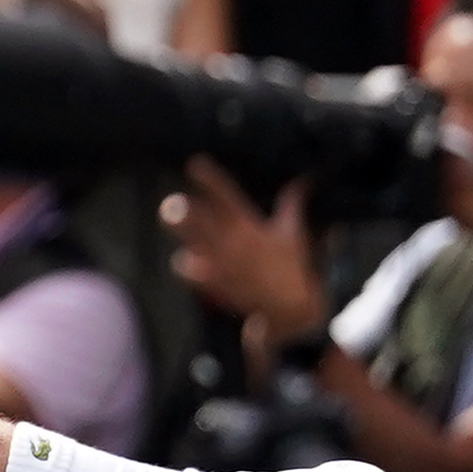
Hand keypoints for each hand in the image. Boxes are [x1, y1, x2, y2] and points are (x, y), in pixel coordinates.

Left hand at [163, 160, 327, 340]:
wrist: (291, 308)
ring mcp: (221, 264)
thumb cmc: (293, 267)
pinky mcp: (214, 283)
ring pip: (190, 245)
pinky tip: (183, 259)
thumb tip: (305, 180)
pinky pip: (189, 271)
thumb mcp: (293, 233)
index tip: (194, 163)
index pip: (227, 197)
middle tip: (170, 202)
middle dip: (183, 212)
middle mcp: (232, 243)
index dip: (210, 180)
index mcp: (250, 227)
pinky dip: (185, 265)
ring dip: (181, 233)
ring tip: (168, 217)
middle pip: (200, 223)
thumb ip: (293, 204)